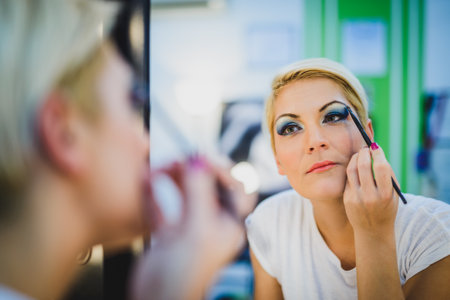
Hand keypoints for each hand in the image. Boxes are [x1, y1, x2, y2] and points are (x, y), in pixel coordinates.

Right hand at [132, 156, 254, 299]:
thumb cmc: (183, 274)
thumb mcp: (197, 230)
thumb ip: (199, 193)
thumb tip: (198, 161)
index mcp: (229, 225)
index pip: (236, 188)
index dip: (222, 170)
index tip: (201, 157)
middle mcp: (212, 223)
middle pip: (209, 187)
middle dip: (193, 170)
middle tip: (177, 159)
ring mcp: (190, 227)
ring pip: (185, 193)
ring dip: (172, 178)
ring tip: (159, 166)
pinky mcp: (169, 233)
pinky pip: (163, 205)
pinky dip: (154, 192)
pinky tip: (145, 179)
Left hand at [343, 144, 398, 235]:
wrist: (373, 231)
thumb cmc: (386, 208)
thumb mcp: (393, 194)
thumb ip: (387, 175)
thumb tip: (377, 153)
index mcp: (386, 195)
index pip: (381, 167)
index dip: (378, 154)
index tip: (376, 147)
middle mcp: (370, 196)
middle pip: (364, 166)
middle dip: (364, 153)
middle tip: (366, 148)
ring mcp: (356, 198)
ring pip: (352, 170)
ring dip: (355, 158)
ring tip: (360, 154)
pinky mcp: (347, 199)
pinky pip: (348, 179)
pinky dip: (352, 170)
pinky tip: (356, 167)